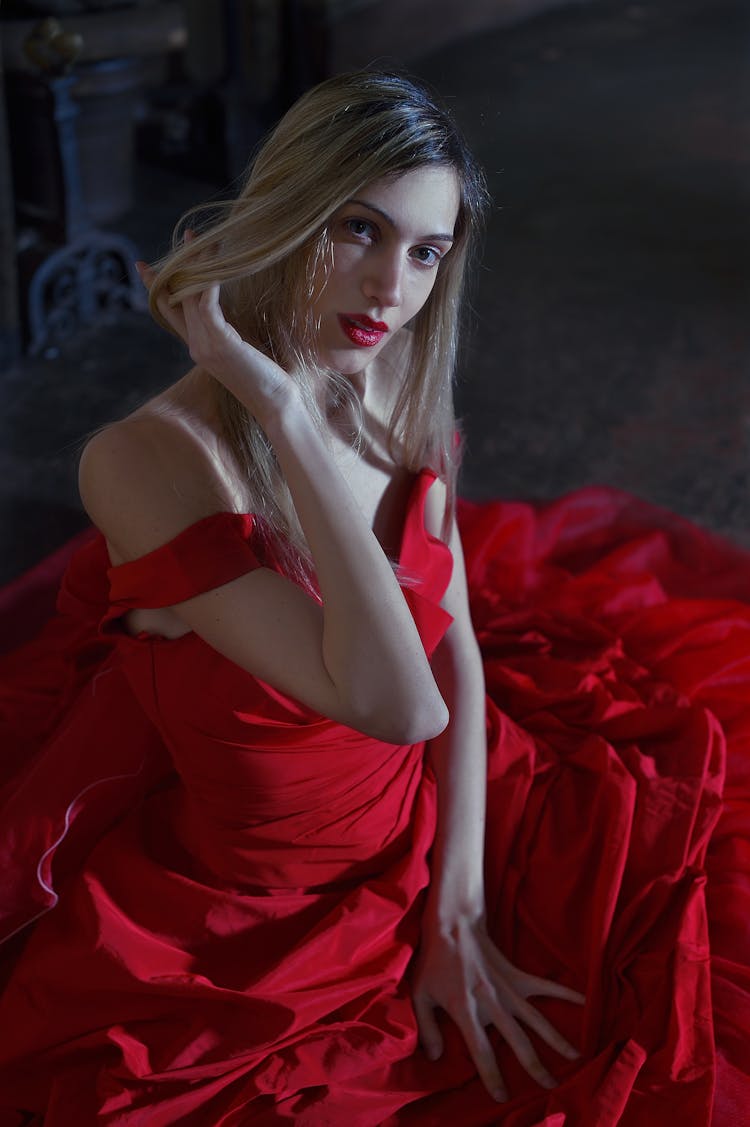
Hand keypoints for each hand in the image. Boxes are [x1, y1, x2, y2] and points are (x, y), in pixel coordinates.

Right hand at [135, 246, 298, 427]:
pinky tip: (217, 263)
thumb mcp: (242, 350)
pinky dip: (210, 281)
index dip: (159, 288)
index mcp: (197, 348)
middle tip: (188, 235)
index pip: (170, 313)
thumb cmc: (267, 379)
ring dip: (197, 264)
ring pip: (191, 296)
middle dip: (180, 264)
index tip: (146, 268)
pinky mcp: (220, 343)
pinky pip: (207, 303)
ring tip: (201, 239)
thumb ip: (229, 332)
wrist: (275, 403)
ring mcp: (204, 346)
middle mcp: (195, 345)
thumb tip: (229, 310)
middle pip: (177, 298)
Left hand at [412, 913, 584, 1102]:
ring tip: (576, 1058)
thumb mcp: (420, 994)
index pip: (481, 1051)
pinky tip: (585, 1001)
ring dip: (556, 1040)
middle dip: (535, 1067)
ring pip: (537, 1019)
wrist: (454, 925)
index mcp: (465, 1009)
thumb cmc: (435, 961)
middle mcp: (491, 1002)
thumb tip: (434, 1057)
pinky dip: (566, 992)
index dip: (491, 1075)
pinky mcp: (517, 975)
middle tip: (550, 1088)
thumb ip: (426, 1028)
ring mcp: (508, 988)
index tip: (502, 1096)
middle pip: (518, 1040)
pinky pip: (545, 986)